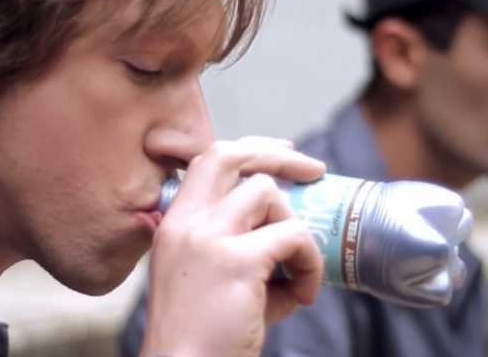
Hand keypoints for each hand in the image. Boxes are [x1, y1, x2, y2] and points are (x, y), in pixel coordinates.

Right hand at [140, 137, 326, 356]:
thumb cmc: (204, 339)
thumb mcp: (213, 281)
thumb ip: (244, 249)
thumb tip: (294, 236)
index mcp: (174, 225)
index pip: (208, 160)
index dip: (250, 150)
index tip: (283, 155)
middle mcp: (185, 223)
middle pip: (230, 155)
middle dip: (279, 155)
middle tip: (314, 171)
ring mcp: (208, 237)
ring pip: (268, 193)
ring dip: (295, 228)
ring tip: (296, 272)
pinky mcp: (237, 260)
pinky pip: (295, 237)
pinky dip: (310, 264)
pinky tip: (303, 295)